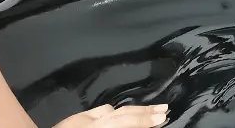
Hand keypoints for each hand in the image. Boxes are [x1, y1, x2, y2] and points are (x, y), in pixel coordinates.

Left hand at [54, 103, 168, 127]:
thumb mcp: (77, 125)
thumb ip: (110, 121)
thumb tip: (114, 113)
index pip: (123, 123)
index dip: (143, 123)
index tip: (161, 120)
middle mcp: (88, 124)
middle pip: (122, 117)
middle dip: (144, 115)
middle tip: (164, 112)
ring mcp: (79, 122)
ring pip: (111, 112)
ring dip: (132, 111)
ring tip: (150, 110)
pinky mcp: (71, 122)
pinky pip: (96, 113)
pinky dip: (112, 112)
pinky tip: (117, 112)